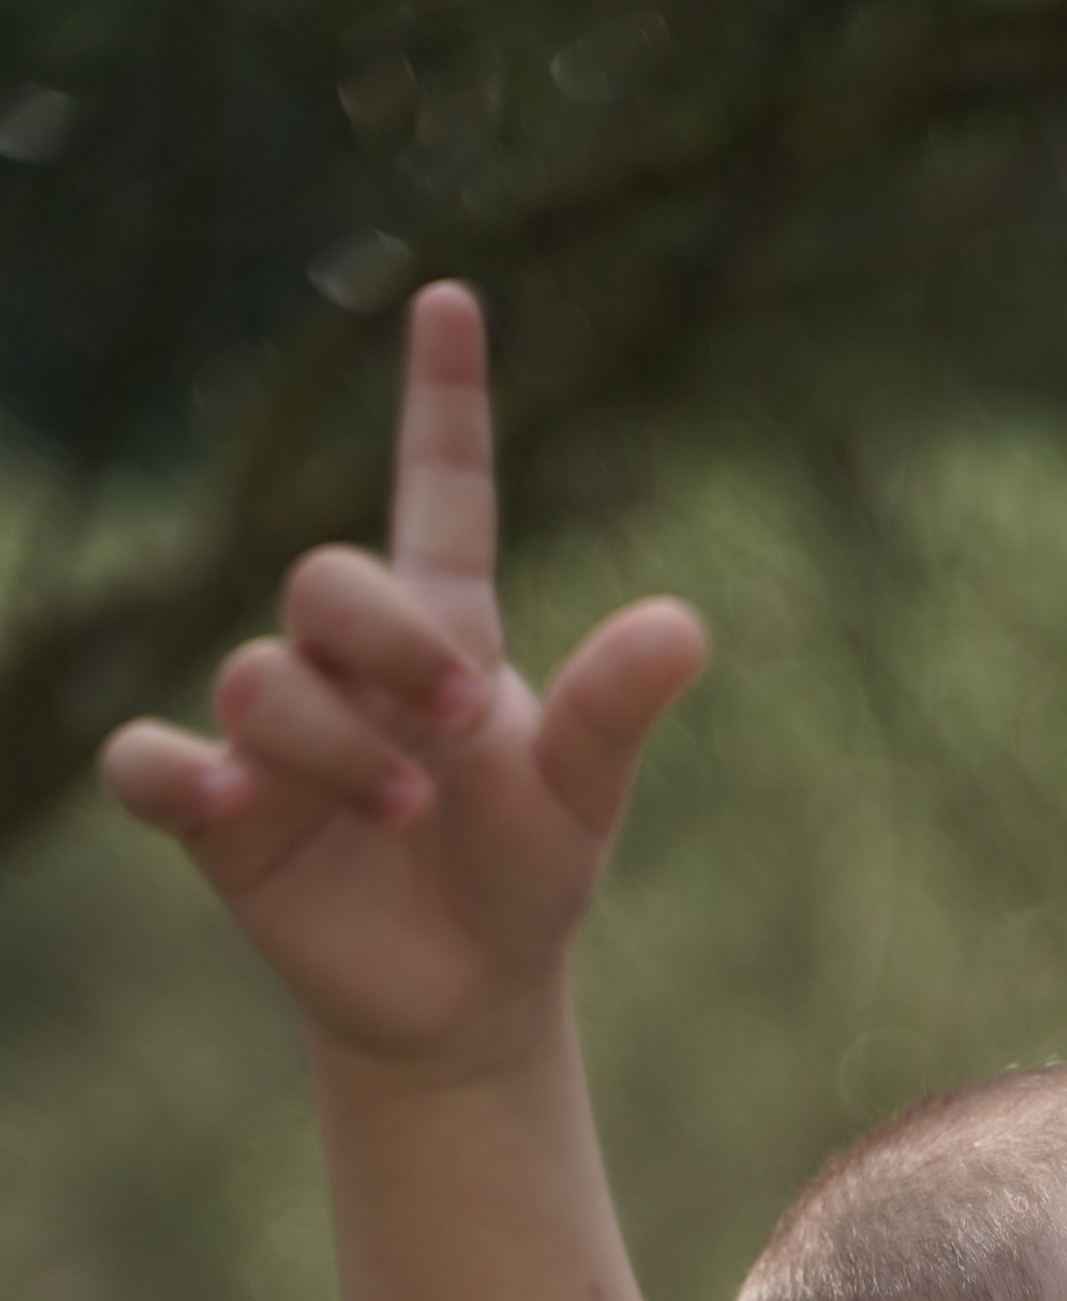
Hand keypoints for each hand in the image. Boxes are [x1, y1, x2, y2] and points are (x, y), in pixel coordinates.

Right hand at [99, 283, 704, 1074]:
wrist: (466, 1000)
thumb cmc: (522, 881)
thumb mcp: (581, 797)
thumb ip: (617, 709)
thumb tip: (686, 626)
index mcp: (443, 636)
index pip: (438, 493)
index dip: (442, 401)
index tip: (452, 300)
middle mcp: (348, 668)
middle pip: (326, 581)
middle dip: (388, 642)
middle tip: (459, 727)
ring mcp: (272, 735)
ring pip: (259, 678)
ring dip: (333, 743)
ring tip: (404, 812)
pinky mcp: (218, 814)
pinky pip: (147, 760)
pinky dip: (174, 771)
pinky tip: (227, 799)